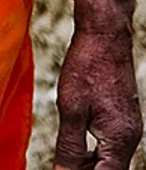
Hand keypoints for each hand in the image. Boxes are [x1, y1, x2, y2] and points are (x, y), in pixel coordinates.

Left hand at [54, 0, 141, 168]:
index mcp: (120, 140)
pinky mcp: (123, 117)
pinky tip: (76, 144)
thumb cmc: (88, 66)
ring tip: (65, 159)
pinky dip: (94, 150)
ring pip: (109, 160)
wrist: (105, 34)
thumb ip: (69, 147)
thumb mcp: (71, 109)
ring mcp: (128, 127)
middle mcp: (130, 137)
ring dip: (88, 164)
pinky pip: (110, 145)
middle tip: (61, 165)